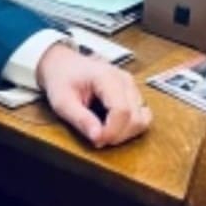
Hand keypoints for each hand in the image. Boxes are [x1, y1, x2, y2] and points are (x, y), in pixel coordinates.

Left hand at [36, 43, 150, 147]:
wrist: (63, 64)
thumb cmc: (62, 79)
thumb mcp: (62, 102)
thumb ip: (80, 119)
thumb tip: (98, 137)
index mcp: (106, 77)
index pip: (122, 111)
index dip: (112, 132)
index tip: (97, 140)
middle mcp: (124, 80)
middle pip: (136, 118)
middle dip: (118, 135)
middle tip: (98, 138)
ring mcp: (131, 86)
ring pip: (143, 118)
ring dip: (126, 133)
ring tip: (105, 132)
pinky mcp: (132, 92)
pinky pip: (142, 115)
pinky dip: (130, 127)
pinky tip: (112, 126)